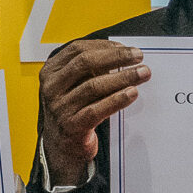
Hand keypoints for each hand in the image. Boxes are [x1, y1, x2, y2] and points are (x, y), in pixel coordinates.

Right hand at [38, 40, 148, 186]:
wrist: (63, 146)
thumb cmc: (74, 109)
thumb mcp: (73, 85)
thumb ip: (90, 69)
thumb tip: (123, 53)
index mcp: (50, 72)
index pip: (77, 50)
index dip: (104, 46)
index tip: (126, 48)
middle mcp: (51, 88)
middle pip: (85, 63)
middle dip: (116, 57)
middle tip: (138, 56)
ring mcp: (60, 108)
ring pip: (94, 86)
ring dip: (122, 77)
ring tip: (143, 73)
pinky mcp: (72, 126)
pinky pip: (98, 110)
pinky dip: (117, 100)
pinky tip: (132, 93)